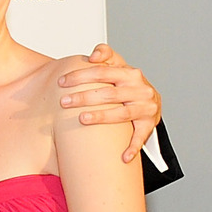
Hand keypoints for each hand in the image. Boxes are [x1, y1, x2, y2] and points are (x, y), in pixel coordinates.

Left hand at [59, 43, 159, 162]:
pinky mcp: (149, 124)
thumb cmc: (126, 84)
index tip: (61, 81)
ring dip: (102, 117)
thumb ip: (106, 54)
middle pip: (109, 93)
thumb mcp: (118, 66)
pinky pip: (140, 137)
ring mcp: (146, 107)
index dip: (80, 75)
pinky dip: (132, 147)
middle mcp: (140, 89)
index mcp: (130, 73)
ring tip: (82, 119)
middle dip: (84, 97)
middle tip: (63, 101)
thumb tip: (93, 55)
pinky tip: (122, 156)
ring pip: (122, 113)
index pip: (102, 71)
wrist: (149, 100)